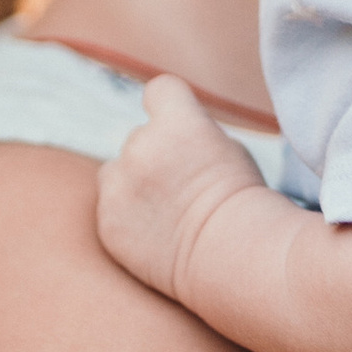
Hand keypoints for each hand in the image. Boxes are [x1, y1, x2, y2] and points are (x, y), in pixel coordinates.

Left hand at [97, 75, 265, 304]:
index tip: (179, 124)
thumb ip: (190, 132)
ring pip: (117, 172)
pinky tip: (158, 236)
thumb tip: (168, 132)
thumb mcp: (228, 149)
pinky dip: (128, 219)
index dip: (170, 106)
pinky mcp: (107, 223)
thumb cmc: (243, 205)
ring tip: (169, 213)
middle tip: (185, 187)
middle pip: (139, 137)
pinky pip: (110, 208)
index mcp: (176, 123)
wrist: (234, 261)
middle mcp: (140, 148)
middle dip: (156, 155)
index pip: (160, 90)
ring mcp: (118, 187)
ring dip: (134, 184)